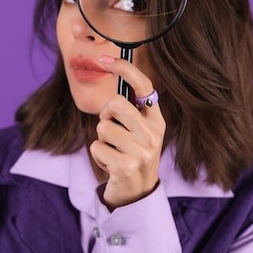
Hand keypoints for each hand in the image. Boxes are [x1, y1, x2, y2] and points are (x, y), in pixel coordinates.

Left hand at [89, 55, 165, 209]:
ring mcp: (142, 151)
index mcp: (156, 119)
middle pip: (116, 103)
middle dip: (106, 115)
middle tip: (111, 129)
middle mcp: (153, 133)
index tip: (104, 59)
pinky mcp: (126, 166)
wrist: (137, 193)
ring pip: (103, 127)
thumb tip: (110, 69)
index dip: (125, 69)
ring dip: (101, 139)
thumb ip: (129, 108)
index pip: (144, 86)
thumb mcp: (138, 130)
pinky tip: (110, 164)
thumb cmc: (131, 153)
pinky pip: (96, 146)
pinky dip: (97, 155)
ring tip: (113, 150)